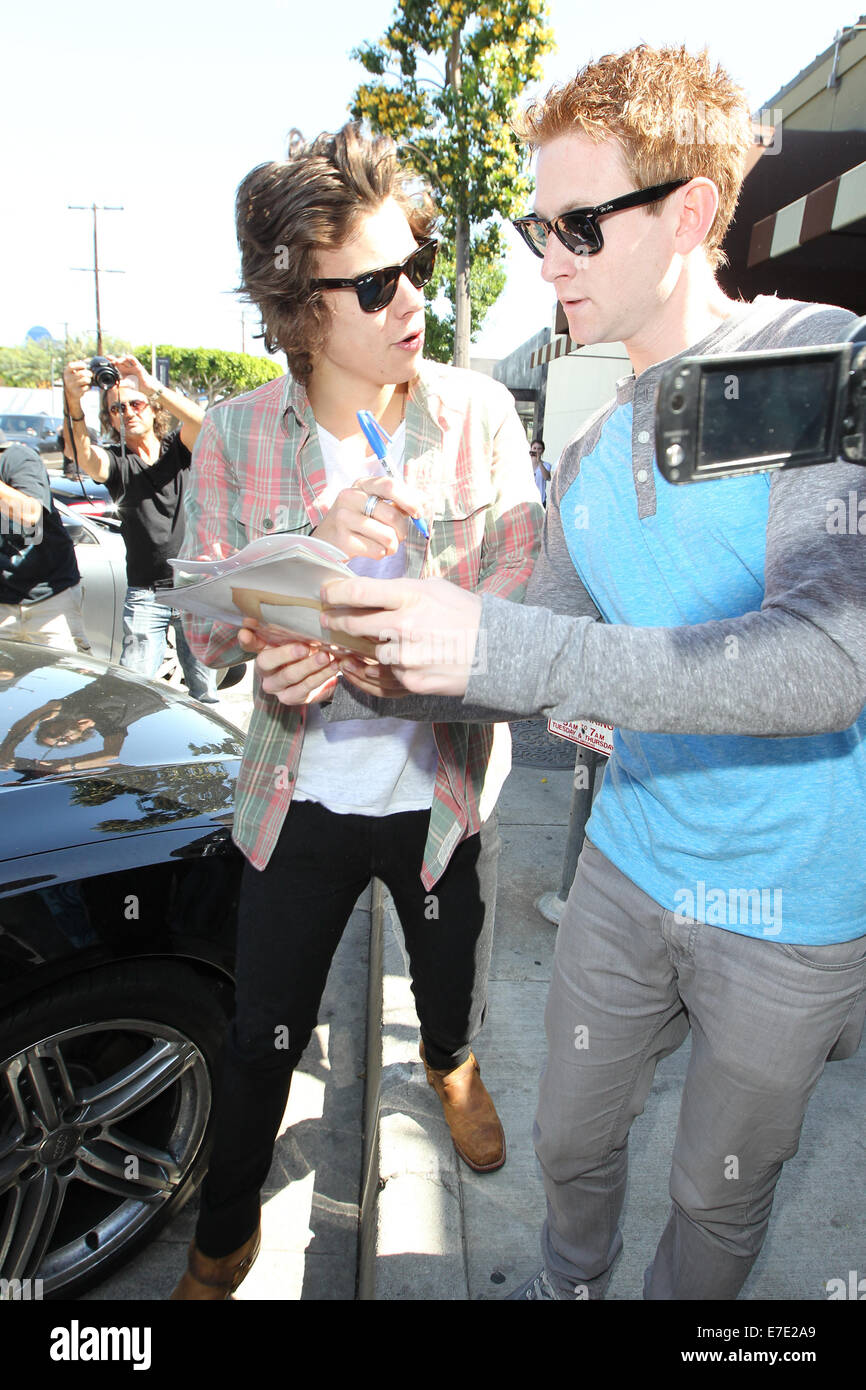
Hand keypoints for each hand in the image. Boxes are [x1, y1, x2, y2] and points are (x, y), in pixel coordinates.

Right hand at [63, 360, 91, 405]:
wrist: (71, 394)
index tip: (85, 366)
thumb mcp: (74, 372)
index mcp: (66, 372)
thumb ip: (80, 365)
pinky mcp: (76, 392)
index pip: (71, 366)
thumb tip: (88, 360)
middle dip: (88, 373)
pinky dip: (89, 387)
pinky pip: (86, 387)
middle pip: (82, 373)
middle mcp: (67, 379)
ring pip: (85, 380)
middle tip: (90, 374)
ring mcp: (72, 386)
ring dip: (89, 380)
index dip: (80, 364)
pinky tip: (86, 386)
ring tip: (88, 380)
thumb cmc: (74, 380)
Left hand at [108, 353, 156, 393]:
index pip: (115, 364)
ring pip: (125, 359)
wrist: (146, 386)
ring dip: (120, 359)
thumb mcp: (126, 384)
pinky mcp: (137, 366)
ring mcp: (132, 366)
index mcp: (123, 371)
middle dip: (113, 359)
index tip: (105, 360)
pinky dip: (129, 358)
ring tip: (116, 362)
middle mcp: (127, 367)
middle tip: (108, 358)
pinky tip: (126, 357)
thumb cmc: (137, 385)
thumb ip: (120, 384)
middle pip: (119, 360)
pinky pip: (133, 360)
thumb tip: (112, 387)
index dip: (110, 362)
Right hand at [253, 633, 340, 705]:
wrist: (320, 676)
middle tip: (305, 647)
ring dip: (309, 665)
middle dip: (286, 653)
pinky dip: (321, 676)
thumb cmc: (305, 651)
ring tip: (326, 656)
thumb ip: (291, 630)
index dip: (247, 638)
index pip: (249, 644)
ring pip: (289, 675)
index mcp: (262, 650)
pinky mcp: (290, 698)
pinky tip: (333, 667)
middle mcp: (264, 670)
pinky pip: (305, 687)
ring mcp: (276, 686)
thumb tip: (296, 614)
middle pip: (266, 661)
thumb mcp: (297, 638)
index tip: (246, 631)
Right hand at [312, 476, 426, 561]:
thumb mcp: (374, 505)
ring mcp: (343, 518)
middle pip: (391, 514)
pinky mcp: (342, 540)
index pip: (389, 486)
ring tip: (387, 545)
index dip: (409, 500)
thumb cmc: (357, 522)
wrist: (325, 541)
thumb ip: (399, 502)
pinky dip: (381, 554)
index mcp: (362, 484)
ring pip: (386, 535)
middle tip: (400, 536)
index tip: (418, 513)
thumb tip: (426, 501)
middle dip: (402, 530)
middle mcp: (349, 497)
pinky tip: (372, 550)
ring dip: (392, 545)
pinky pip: (376, 550)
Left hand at [320, 576, 481, 695]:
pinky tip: (364, 666)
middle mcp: (405, 625)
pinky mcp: (411, 680)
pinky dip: (370, 672)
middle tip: (327, 620)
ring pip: (367, 652)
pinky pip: (381, 677)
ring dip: (355, 649)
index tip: (325, 594)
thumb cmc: (467, 614)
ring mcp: (407, 656)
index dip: (335, 592)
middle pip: (354, 623)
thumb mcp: (436, 588)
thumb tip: (369, 591)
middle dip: (335, 621)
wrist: (498, 651)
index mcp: (411, 596)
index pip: (359, 591)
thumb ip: (402, 589)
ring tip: (352, 645)